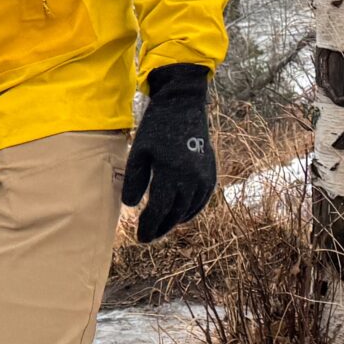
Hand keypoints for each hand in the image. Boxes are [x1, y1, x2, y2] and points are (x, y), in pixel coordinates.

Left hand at [120, 64, 215, 243]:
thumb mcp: (139, 152)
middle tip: (147, 237)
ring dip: (174, 222)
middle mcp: (192, 179)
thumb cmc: (157, 127)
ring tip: (160, 228)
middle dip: (160, 228)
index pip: (160, 210)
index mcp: (172, 173)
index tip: (140, 237)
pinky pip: (201, 201)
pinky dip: (190, 211)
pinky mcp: (211, 174)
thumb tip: (132, 206)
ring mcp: (205, 177)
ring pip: (189, 210)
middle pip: (175, 214)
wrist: (184, 105)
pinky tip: (179, 216)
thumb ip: (135, 181)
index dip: (149, 226)